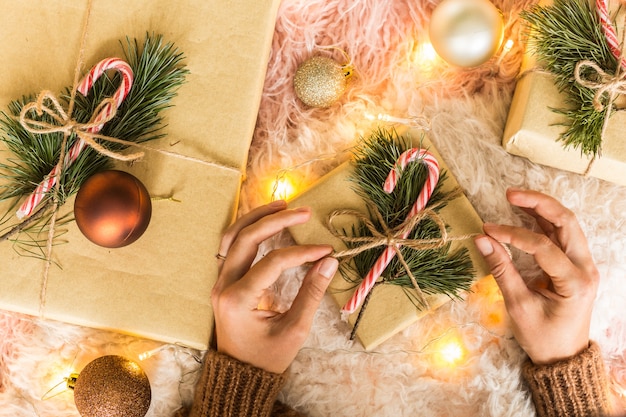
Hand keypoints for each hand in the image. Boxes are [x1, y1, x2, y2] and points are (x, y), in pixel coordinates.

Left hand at [211, 200, 338, 373]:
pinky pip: (229, 246)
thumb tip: (329, 262)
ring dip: (256, 217)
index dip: (303, 253)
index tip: (327, 250)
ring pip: (232, 236)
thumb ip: (311, 294)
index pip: (273, 263)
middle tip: (304, 213)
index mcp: (238, 300)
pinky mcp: (223, 281)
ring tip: (282, 205)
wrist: (239, 375)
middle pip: (246, 238)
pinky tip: (265, 221)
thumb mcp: (294, 331)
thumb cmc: (267, 358)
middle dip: (277, 221)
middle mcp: (223, 286)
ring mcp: (219, 282)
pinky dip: (247, 230)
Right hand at [473, 189, 598, 364]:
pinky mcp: (575, 265)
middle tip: (510, 194)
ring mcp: (583, 264)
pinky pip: (562, 235)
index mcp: (575, 282)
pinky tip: (524, 213)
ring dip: (542, 208)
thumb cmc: (542, 337)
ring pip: (567, 224)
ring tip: (515, 198)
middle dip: (539, 203)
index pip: (542, 246)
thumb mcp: (518, 306)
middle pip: (567, 222)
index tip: (487, 230)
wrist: (564, 357)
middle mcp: (585, 268)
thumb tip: (482, 239)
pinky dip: (543, 221)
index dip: (513, 234)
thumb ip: (501, 269)